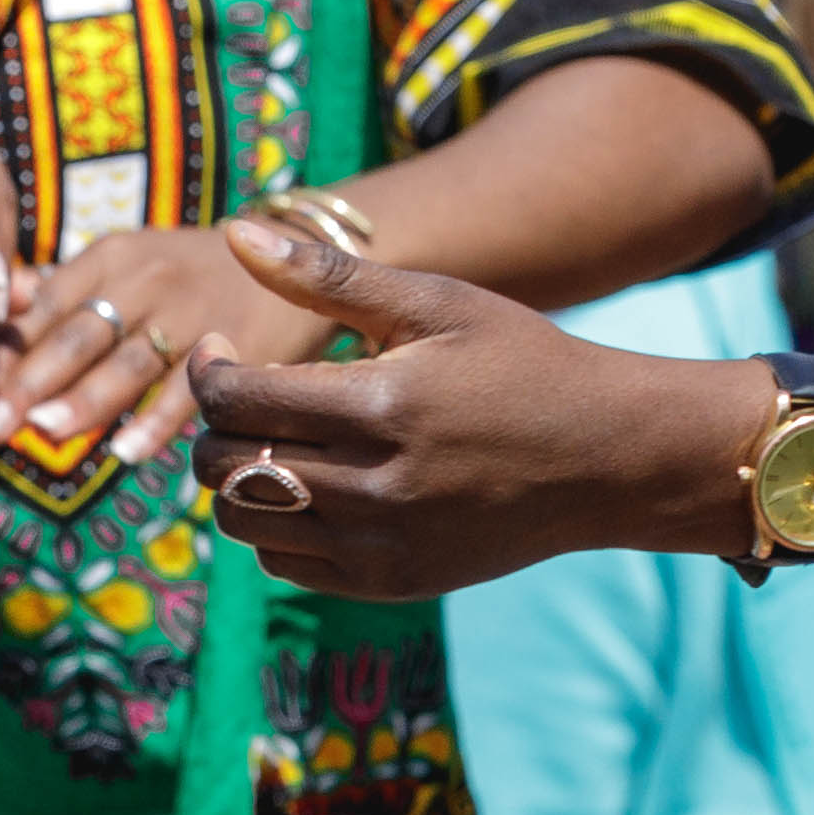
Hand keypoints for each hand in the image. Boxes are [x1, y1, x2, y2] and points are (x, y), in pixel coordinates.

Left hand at [0, 223, 327, 472]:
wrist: (297, 252)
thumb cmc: (190, 273)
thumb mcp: (127, 264)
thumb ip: (60, 293)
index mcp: (111, 257)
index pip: (46, 302)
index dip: (5, 345)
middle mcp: (148, 278)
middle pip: (80, 333)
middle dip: (30, 380)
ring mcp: (194, 311)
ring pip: (130, 361)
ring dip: (86, 399)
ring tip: (45, 433)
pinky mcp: (238, 342)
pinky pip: (191, 388)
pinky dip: (158, 421)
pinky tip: (125, 453)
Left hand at [188, 220, 737, 598]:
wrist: (605, 458)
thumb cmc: (520, 361)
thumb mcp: (435, 301)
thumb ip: (329, 274)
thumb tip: (234, 232)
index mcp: (383, 405)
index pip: (237, 400)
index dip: (208, 370)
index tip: (221, 350)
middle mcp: (377, 487)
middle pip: (227, 466)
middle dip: (214, 424)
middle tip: (241, 394)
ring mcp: (383, 545)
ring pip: (243, 522)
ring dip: (235, 478)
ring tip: (273, 439)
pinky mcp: (391, 582)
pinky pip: (286, 563)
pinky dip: (274, 525)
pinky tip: (309, 483)